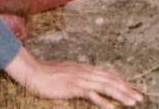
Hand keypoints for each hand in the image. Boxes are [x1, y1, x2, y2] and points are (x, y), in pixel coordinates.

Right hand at [4, 47, 142, 107]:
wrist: (33, 71)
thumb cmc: (47, 74)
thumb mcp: (66, 72)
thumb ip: (79, 75)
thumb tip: (89, 80)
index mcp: (83, 68)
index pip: (107, 74)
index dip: (121, 81)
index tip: (132, 89)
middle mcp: (84, 71)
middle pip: (110, 79)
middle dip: (126, 88)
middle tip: (140, 97)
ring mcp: (79, 78)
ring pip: (105, 86)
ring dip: (120, 94)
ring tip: (132, 102)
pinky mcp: (73, 86)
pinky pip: (91, 94)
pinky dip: (103, 100)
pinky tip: (111, 107)